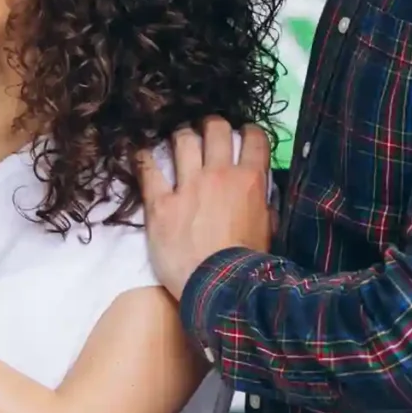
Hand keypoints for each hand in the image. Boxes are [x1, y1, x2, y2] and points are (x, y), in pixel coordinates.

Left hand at [140, 120, 274, 297]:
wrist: (219, 287)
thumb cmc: (247, 264)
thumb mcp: (269, 230)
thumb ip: (265, 206)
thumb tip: (263, 195)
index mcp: (250, 181)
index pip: (254, 138)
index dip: (248, 131)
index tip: (242, 135)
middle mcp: (219, 175)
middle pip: (215, 128)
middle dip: (212, 126)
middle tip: (207, 133)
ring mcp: (188, 186)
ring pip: (183, 139)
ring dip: (181, 136)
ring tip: (179, 141)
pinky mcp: (160, 203)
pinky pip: (148, 169)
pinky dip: (144, 157)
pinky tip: (142, 154)